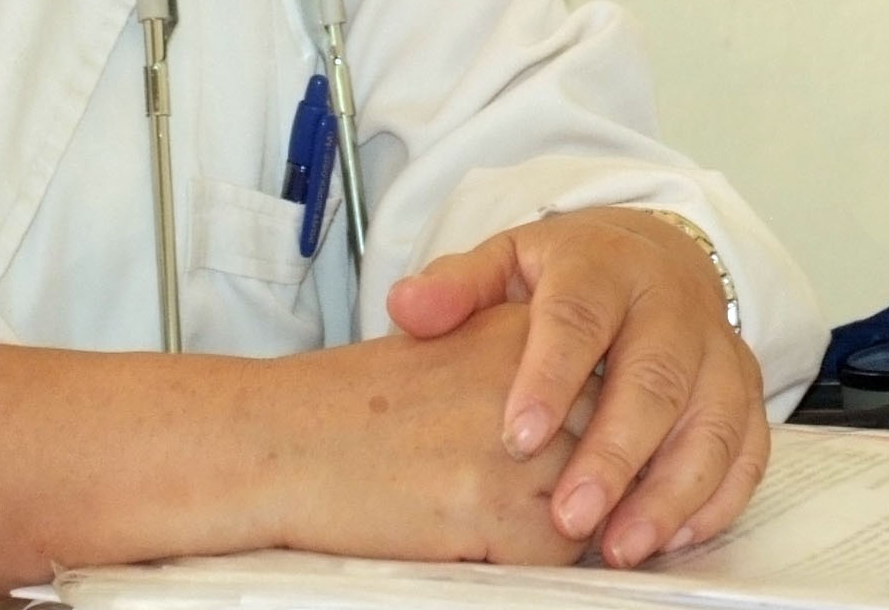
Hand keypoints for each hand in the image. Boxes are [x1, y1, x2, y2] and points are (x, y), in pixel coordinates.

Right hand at [270, 302, 597, 564]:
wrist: (278, 440)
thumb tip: (589, 417)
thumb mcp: (442, 350)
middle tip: (524, 490)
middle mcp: (522, 378)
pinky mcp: (490, 508)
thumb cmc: (351, 405)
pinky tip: (472, 538)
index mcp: (512, 329)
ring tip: (494, 513)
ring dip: (561, 522)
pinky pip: (555, 554)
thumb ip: (515, 370)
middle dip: (587, 478)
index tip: (557, 447)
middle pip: (610, 442)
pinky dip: (526, 559)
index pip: (607, 384)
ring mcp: (511, 445)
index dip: (588, 429)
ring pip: (595, 502)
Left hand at [385, 210, 766, 567]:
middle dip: (613, 455)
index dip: (549, 378)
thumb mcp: (506, 260)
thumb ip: (456, 286)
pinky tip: (671, 537)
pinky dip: (716, 499)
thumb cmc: (568, 272)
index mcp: (601, 265)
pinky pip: (746, 450)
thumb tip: (406, 308)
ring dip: (668, 493)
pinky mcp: (745, 390)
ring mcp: (716, 348)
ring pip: (708, 424)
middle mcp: (669, 304)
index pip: (578, 318)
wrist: (653, 253)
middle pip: (653, 381)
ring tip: (618, 546)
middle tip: (569, 517)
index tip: (516, 438)